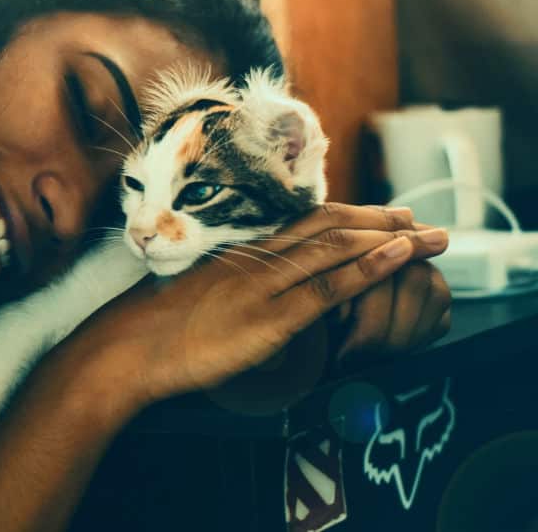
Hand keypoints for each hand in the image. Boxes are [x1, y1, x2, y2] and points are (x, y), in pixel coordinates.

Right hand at [90, 203, 448, 405]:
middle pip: (328, 226)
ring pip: (337, 249)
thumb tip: (261, 292)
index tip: (380, 214)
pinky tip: (398, 259)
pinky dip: (368, 269)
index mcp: (243, 253)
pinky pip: (328, 288)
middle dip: (379, 218)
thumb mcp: (202, 295)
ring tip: (429, 235)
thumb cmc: (159, 327)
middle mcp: (259, 259)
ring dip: (390, 237)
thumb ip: (237, 286)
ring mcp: (266, 285)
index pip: (305, 224)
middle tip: (416, 215)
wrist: (131, 345)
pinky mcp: (270, 317)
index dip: (348, 216)